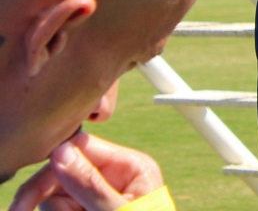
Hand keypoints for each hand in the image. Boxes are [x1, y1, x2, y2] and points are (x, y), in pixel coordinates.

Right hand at [9, 132, 164, 210]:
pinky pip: (58, 210)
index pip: (83, 147)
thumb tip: (60, 152)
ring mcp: (97, 198)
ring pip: (55, 197)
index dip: (53, 165)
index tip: (31, 193)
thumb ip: (90, 185)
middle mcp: (113, 178)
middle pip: (62, 172)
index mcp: (130, 167)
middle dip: (41, 194)